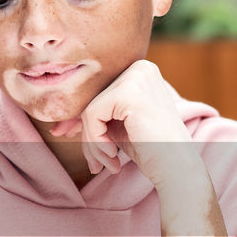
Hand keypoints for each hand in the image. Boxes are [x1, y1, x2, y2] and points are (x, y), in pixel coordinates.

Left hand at [50, 59, 195, 186]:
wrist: (177, 169)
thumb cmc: (151, 150)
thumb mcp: (118, 126)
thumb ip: (96, 117)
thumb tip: (58, 125)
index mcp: (140, 71)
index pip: (99, 93)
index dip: (81, 119)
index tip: (66, 137)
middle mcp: (140, 67)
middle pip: (92, 100)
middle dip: (88, 135)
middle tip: (95, 165)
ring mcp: (136, 77)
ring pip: (89, 109)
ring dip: (92, 143)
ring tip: (107, 164)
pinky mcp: (128, 93)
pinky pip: (91, 115)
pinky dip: (95, 140)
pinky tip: (113, 156)